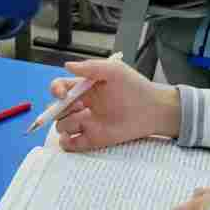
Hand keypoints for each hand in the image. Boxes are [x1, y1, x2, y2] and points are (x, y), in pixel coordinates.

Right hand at [50, 59, 180, 152]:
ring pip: (62, 126)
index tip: (62, 94)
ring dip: (65, 124)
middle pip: (56, 109)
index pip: (60, 88)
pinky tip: (71, 138)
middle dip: (58, 109)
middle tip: (76, 107)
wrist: (153, 110)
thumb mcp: (114, 70)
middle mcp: (83, 105)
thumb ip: (90, 67)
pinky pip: (71, 143)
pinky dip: (65, 142)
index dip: (56, 90)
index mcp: (85, 88)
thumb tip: (67, 65)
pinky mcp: (93, 139)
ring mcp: (87, 123)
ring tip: (83, 120)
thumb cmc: (135, 88)